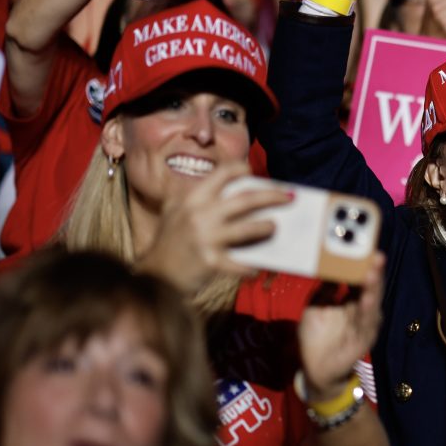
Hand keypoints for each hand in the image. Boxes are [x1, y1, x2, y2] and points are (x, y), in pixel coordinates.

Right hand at [134, 163, 290, 295]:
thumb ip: (194, 195)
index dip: (241, 169)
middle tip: (289, 196)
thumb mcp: (173, 210)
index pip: (222, 173)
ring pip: (248, 229)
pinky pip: (241, 263)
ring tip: (274, 227)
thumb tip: (233, 191)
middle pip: (246, 199)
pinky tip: (257, 268)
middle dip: (272, 196)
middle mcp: (199, 214)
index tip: (253, 172)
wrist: (156, 275)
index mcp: (192, 197)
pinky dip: (251, 266)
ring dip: (266, 227)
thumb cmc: (169, 241)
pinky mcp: (211, 261)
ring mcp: (206, 238)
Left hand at [297, 253, 385, 397]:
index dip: (364, 263)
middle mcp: (363, 309)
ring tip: (372, 274)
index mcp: (352, 299)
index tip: (365, 246)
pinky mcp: (363, 341)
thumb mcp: (316, 306)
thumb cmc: (317, 335)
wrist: (315, 368)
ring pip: (372, 303)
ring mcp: (365, 325)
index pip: (361, 277)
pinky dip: (367, 312)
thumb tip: (325, 263)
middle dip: (374, 271)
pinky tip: (366, 301)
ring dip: (373, 289)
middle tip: (375, 255)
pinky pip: (366, 325)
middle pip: (371, 287)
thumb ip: (325, 289)